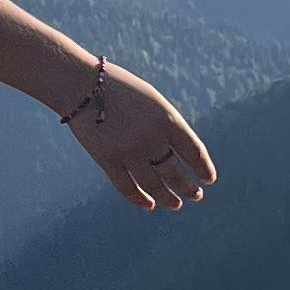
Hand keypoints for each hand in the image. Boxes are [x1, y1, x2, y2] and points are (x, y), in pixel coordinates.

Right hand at [63, 59, 215, 212]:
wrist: (81, 84)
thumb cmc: (119, 87)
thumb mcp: (151, 100)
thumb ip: (165, 126)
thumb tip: (174, 153)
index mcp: (167, 119)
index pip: (195, 152)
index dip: (204, 168)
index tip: (208, 179)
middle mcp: (152, 139)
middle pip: (176, 174)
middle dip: (189, 188)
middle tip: (196, 196)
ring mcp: (129, 152)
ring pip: (154, 186)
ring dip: (168, 198)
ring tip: (176, 204)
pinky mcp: (108, 161)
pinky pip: (127, 188)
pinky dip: (140, 199)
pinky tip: (149, 204)